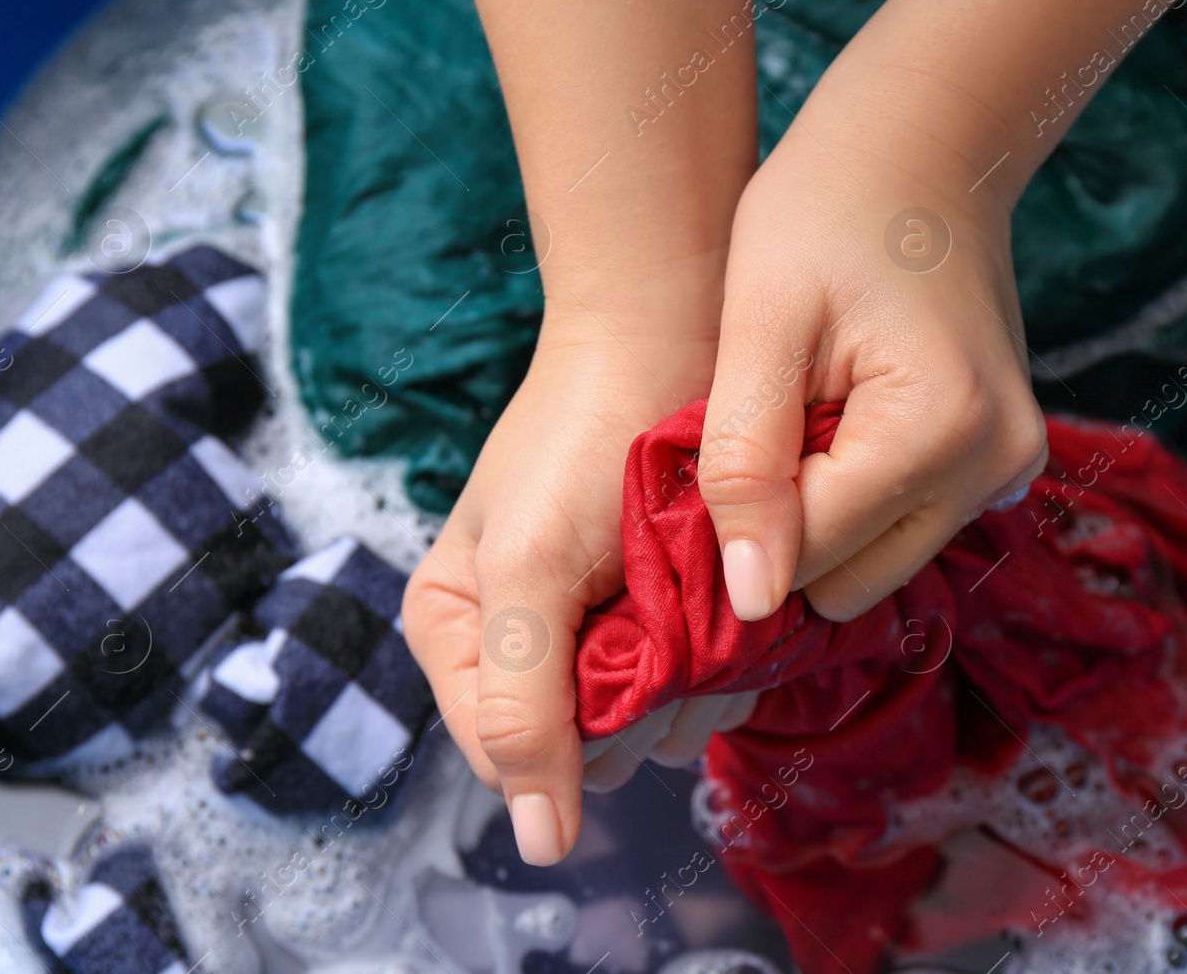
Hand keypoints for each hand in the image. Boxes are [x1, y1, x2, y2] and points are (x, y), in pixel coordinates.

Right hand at [403, 308, 753, 865]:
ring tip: (690, 586)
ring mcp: (605, 633)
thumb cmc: (578, 441)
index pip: (512, 756)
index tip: (612, 647)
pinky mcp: (671, 616)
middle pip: (591, 750)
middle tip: (658, 611)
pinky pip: (704, 685)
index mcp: (461, 635)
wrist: (662, 338)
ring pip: (659, 726)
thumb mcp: (527, 570)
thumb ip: (521, 707)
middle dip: (637, 697)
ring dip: (693, 677)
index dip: (570, 728)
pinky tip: (723, 593)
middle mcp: (529, 647)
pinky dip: (725, 654)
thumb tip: (539, 847)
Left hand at [700, 116, 1048, 621]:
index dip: (735, 527)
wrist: (921, 148)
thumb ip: (745, 464)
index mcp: (942, 430)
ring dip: (816, 517)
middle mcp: (996, 469)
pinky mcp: (998, 465)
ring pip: (873, 566)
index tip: (696, 469)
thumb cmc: (826, 211)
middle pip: (847, 580)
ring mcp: (1008, 472)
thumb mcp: (759, 323)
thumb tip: (749, 603)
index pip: (809, 555)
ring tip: (792, 423)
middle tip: (751, 434)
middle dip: (781, 530)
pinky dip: (852, 501)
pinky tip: (829, 426)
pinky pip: (900, 530)